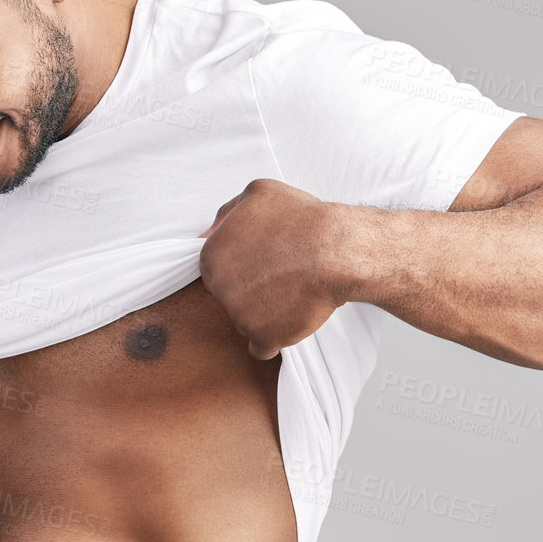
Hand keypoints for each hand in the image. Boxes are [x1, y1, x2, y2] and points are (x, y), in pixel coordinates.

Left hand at [197, 179, 350, 358]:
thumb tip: (207, 232)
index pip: (216, 271)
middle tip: (280, 278)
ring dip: (264, 314)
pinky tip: (290, 321)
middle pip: (229, 299)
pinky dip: (274, 339)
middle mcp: (219, 288)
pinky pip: (261, 348)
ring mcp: (239, 316)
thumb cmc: (302, 220)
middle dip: (249, 293)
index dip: (242, 269)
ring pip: (244, 323)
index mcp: (212, 255)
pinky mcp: (261, 337)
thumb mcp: (258, 193)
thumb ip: (226, 214)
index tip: (263, 265)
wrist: (335, 252)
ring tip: (292, 294)